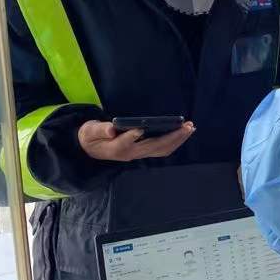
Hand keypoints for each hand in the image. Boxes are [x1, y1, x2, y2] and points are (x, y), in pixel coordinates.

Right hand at [78, 120, 194, 161]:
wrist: (92, 148)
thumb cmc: (91, 136)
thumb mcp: (89, 131)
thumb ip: (100, 130)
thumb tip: (111, 129)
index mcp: (115, 149)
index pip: (125, 144)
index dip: (132, 137)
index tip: (140, 128)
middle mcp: (131, 154)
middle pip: (154, 147)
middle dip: (172, 137)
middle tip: (186, 126)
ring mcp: (139, 154)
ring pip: (162, 149)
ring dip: (178, 139)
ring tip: (190, 128)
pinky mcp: (144, 151)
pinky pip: (162, 149)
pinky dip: (175, 141)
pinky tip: (183, 132)